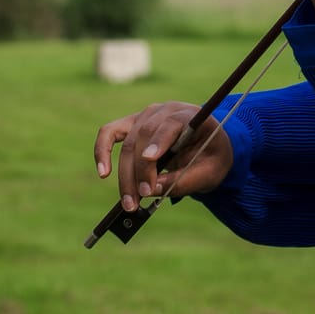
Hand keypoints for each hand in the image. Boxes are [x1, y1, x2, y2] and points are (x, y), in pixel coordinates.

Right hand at [94, 102, 233, 209]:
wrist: (208, 146)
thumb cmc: (211, 158)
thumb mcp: (209, 173)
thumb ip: (184, 180)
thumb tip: (150, 191)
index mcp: (191, 116)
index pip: (172, 124)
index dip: (159, 141)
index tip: (150, 159)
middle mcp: (165, 111)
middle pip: (145, 137)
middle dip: (140, 171)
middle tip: (140, 199)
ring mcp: (145, 116)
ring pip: (128, 143)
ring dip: (125, 174)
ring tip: (128, 202)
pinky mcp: (131, 124)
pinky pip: (109, 133)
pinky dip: (102, 151)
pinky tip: (103, 173)